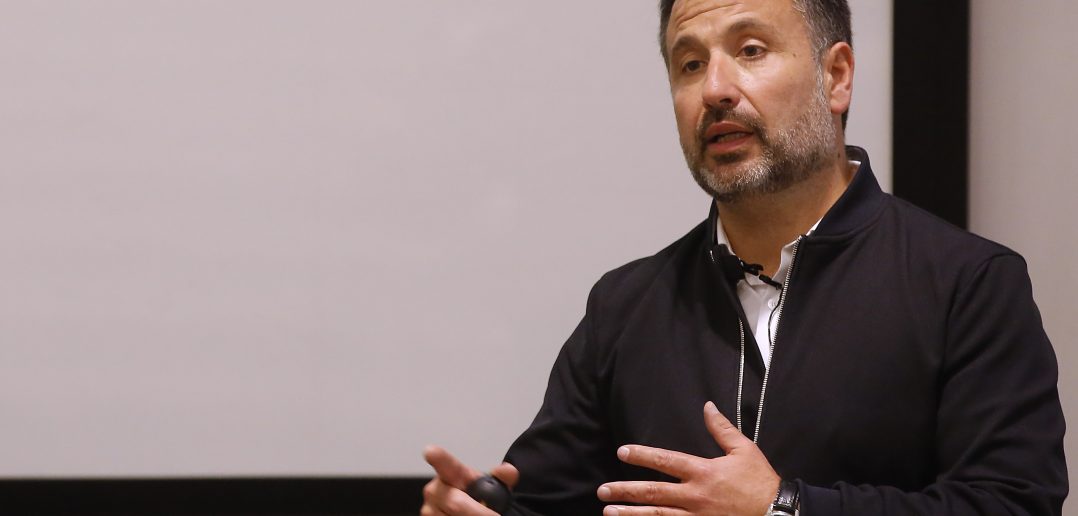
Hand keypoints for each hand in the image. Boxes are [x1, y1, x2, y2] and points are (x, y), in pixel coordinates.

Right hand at [421, 445, 519, 515]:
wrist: (471, 510)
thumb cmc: (478, 495)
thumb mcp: (492, 485)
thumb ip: (503, 477)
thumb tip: (508, 471)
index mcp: (450, 474)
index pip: (444, 463)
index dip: (438, 457)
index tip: (431, 451)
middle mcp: (434, 490)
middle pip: (457, 503)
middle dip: (478, 513)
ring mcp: (429, 510)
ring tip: (481, 515)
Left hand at [596, 402, 779, 515]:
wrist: (778, 514)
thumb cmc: (760, 482)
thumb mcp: (744, 450)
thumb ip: (722, 428)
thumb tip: (707, 406)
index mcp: (703, 472)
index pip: (665, 461)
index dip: (642, 455)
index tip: (622, 452)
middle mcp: (695, 495)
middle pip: (652, 492)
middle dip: (625, 491)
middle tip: (603, 490)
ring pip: (656, 515)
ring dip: (631, 514)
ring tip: (609, 511)